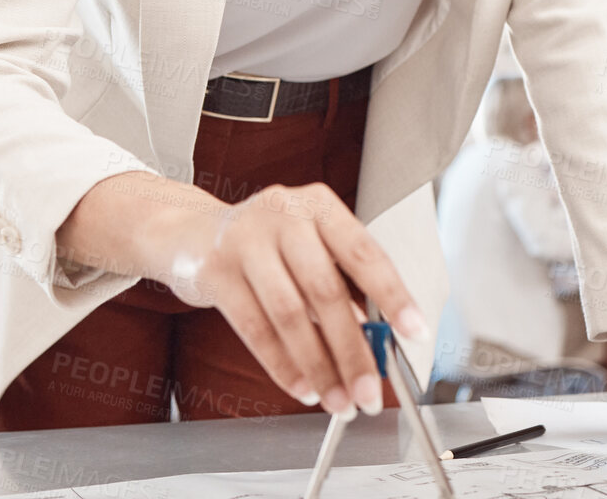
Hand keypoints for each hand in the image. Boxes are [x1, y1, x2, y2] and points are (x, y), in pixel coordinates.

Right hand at [158, 181, 428, 418]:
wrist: (193, 234)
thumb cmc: (267, 246)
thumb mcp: (308, 248)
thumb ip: (341, 286)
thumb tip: (377, 344)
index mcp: (318, 205)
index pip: (363, 251)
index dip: (392, 294)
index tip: (413, 332)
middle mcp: (282, 214)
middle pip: (325, 289)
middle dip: (352, 349)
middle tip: (368, 392)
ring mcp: (244, 239)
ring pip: (289, 313)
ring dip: (318, 366)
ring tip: (337, 400)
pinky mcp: (214, 269)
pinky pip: (253, 327)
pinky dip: (282, 365)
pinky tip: (302, 387)